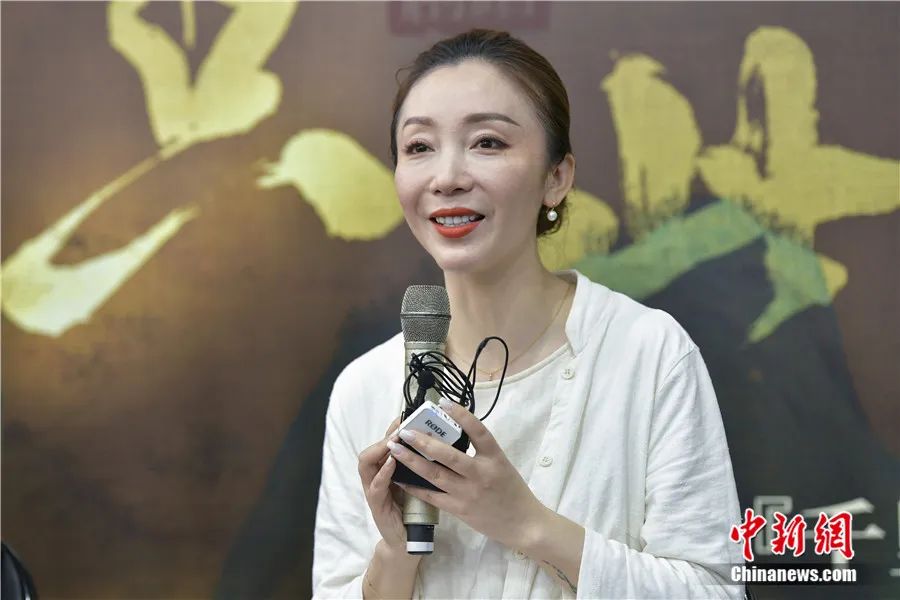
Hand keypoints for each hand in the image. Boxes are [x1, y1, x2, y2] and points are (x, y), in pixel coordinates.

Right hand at [357, 416, 407, 553]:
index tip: (406, 416)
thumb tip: (440, 442)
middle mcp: (376, 477)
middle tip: (400, 427)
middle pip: (371, 449)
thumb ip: (420, 464)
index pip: (384, 444)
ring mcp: (373, 490)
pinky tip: (391, 463)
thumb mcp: (418, 482)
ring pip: (367, 463)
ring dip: (380, 450)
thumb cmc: (414, 510)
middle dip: (385, 436)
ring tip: (393, 441)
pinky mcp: (376, 505)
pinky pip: (375, 486)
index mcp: (386, 470)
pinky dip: (382, 473)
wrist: (408, 541)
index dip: (392, 429)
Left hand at [387, 400, 548, 550]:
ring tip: (395, 448)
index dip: (461, 415)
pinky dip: (415, 485)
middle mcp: (481, 474)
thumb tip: (452, 432)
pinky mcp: (459, 510)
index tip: (443, 402)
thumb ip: (480, 451)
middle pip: (449, 455)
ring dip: (412, 461)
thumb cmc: (511, 489)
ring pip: (435, 475)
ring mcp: (468, 493)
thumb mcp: (501, 464)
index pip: (479, 431)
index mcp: (495, 458)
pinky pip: (432, 495)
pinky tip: (400, 476)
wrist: (522, 523)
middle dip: (423, 442)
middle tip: (404, 430)